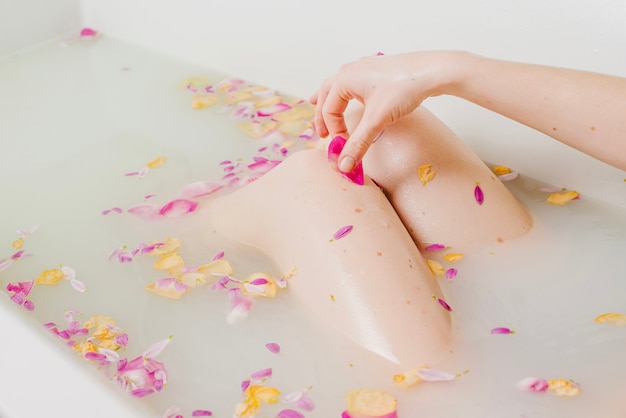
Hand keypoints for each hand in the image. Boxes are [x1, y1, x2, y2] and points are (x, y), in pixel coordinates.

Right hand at [310, 51, 459, 171]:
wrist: (432, 71)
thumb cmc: (404, 88)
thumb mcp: (377, 120)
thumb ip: (358, 143)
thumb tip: (344, 164)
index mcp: (344, 79)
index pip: (329, 111)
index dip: (334, 132)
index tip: (343, 147)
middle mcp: (350, 70)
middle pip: (326, 94)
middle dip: (323, 115)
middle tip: (322, 133)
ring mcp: (364, 68)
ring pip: (338, 85)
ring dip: (329, 99)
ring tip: (317, 103)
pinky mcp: (377, 70)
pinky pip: (352, 82)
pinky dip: (344, 91)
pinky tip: (350, 93)